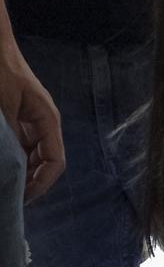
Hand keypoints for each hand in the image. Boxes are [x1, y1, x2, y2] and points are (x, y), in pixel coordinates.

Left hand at [0, 43, 64, 198]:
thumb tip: (13, 163)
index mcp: (47, 119)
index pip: (54, 161)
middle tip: (12, 197)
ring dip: (22, 169)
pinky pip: (20, 143)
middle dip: (32, 180)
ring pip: (32, 154)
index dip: (42, 183)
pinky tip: (4, 163)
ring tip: (7, 183)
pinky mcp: (17, 115)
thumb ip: (11, 134)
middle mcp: (43, 122)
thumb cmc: (0, 69)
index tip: (23, 198)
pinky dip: (14, 156)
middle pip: (45, 161)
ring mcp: (30, 118)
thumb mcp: (4, 104)